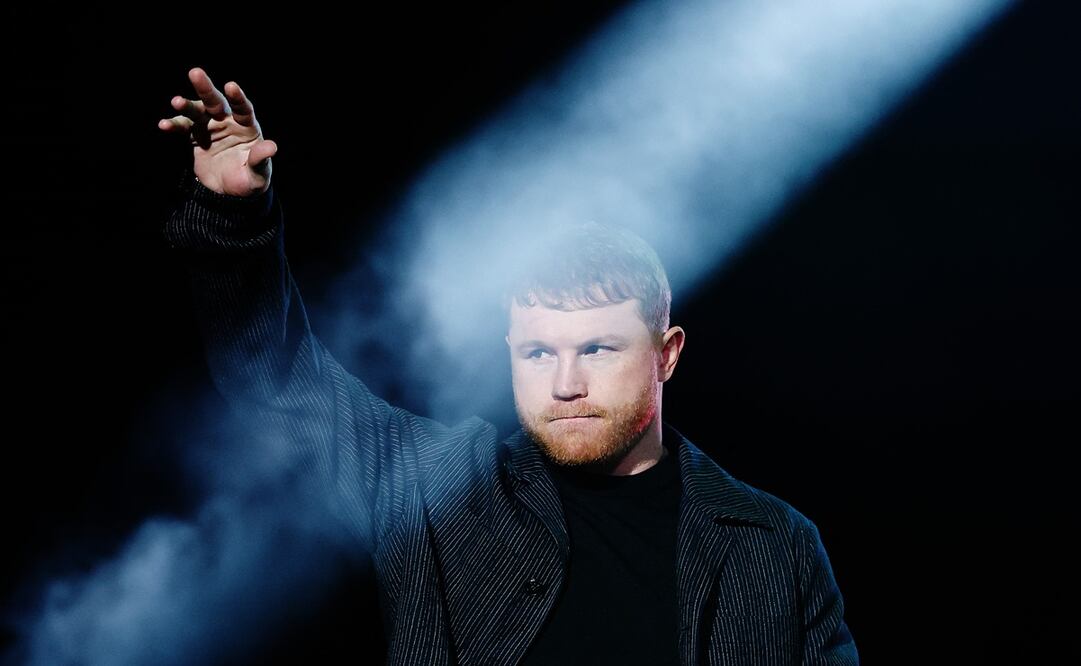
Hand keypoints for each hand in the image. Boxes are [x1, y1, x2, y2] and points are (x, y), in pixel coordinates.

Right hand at [158, 67, 276, 196]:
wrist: (232, 190)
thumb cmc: (251, 179)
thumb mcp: (258, 173)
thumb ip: (260, 159)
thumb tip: (272, 147)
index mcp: (246, 126)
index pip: (243, 109)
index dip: (237, 98)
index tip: (231, 86)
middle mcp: (227, 121)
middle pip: (216, 102)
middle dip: (206, 88)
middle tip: (195, 72)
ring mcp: (209, 126)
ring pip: (196, 111)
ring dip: (186, 105)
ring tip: (176, 101)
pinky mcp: (195, 135)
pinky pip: (182, 127)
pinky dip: (173, 125)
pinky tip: (164, 125)